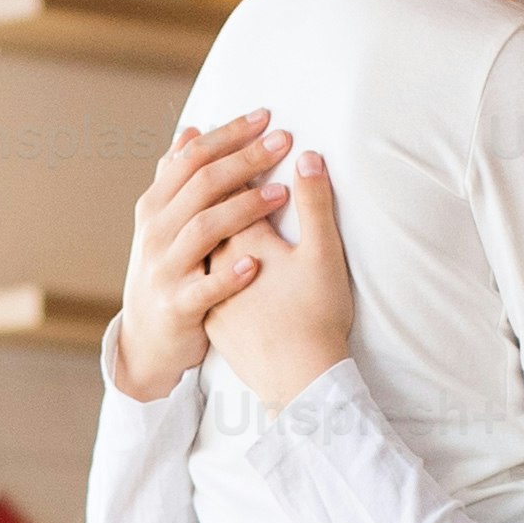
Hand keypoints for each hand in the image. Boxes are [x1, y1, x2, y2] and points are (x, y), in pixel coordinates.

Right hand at [108, 109, 285, 403]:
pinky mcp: (176, 306)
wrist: (146, 340)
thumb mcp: (163, 224)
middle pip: (201, 185)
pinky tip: (256, 263)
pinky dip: (229, 275)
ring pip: (203, 229)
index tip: (266, 118)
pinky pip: (204, 288)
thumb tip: (189, 131)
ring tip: (281, 195)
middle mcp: (155, 232)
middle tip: (283, 142)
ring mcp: (163, 269)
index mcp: (155, 206)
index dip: (229, 135)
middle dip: (245, 160)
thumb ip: (176, 179)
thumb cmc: (166, 272)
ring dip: (243, 208)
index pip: (192, 157)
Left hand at [214, 146, 358, 414]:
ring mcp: (212, 293)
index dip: (241, 163)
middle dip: (221, 182)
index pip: (232, 190)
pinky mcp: (213, 320)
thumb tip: (309, 158)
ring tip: (219, 200)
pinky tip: (215, 257)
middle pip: (207, 213)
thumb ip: (316, 204)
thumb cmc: (316, 318)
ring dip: (209, 218)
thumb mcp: (324, 256)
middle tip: (237, 160)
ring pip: (199, 246)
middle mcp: (217, 265)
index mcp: (244, 243)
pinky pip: (202, 279)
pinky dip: (208, 258)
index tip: (254, 140)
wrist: (297, 382)